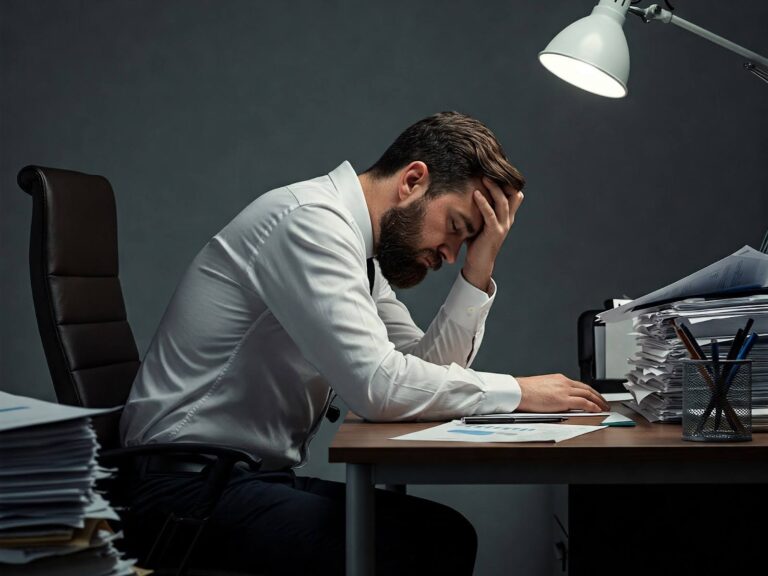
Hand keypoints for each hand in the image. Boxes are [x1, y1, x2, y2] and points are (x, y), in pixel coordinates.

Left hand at [462, 177, 523, 291]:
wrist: (478, 263)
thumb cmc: (476, 241)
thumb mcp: (480, 221)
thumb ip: (481, 209)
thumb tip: (470, 191)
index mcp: (506, 216)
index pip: (514, 194)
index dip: (508, 182)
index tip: (496, 170)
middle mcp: (507, 219)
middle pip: (511, 195)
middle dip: (501, 181)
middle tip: (488, 170)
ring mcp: (502, 226)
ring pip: (502, 202)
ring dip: (493, 189)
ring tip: (483, 178)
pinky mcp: (494, 232)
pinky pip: (490, 214)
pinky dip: (483, 203)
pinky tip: (475, 194)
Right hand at [516, 374, 608, 412]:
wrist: (518, 391)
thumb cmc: (524, 391)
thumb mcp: (541, 387)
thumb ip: (552, 391)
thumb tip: (555, 399)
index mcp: (558, 379)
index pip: (579, 385)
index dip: (590, 391)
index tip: (594, 396)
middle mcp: (564, 382)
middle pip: (587, 388)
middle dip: (598, 396)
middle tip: (604, 403)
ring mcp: (564, 390)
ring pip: (588, 394)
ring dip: (598, 402)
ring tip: (604, 408)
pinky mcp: (563, 400)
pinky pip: (583, 402)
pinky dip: (592, 406)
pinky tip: (597, 410)